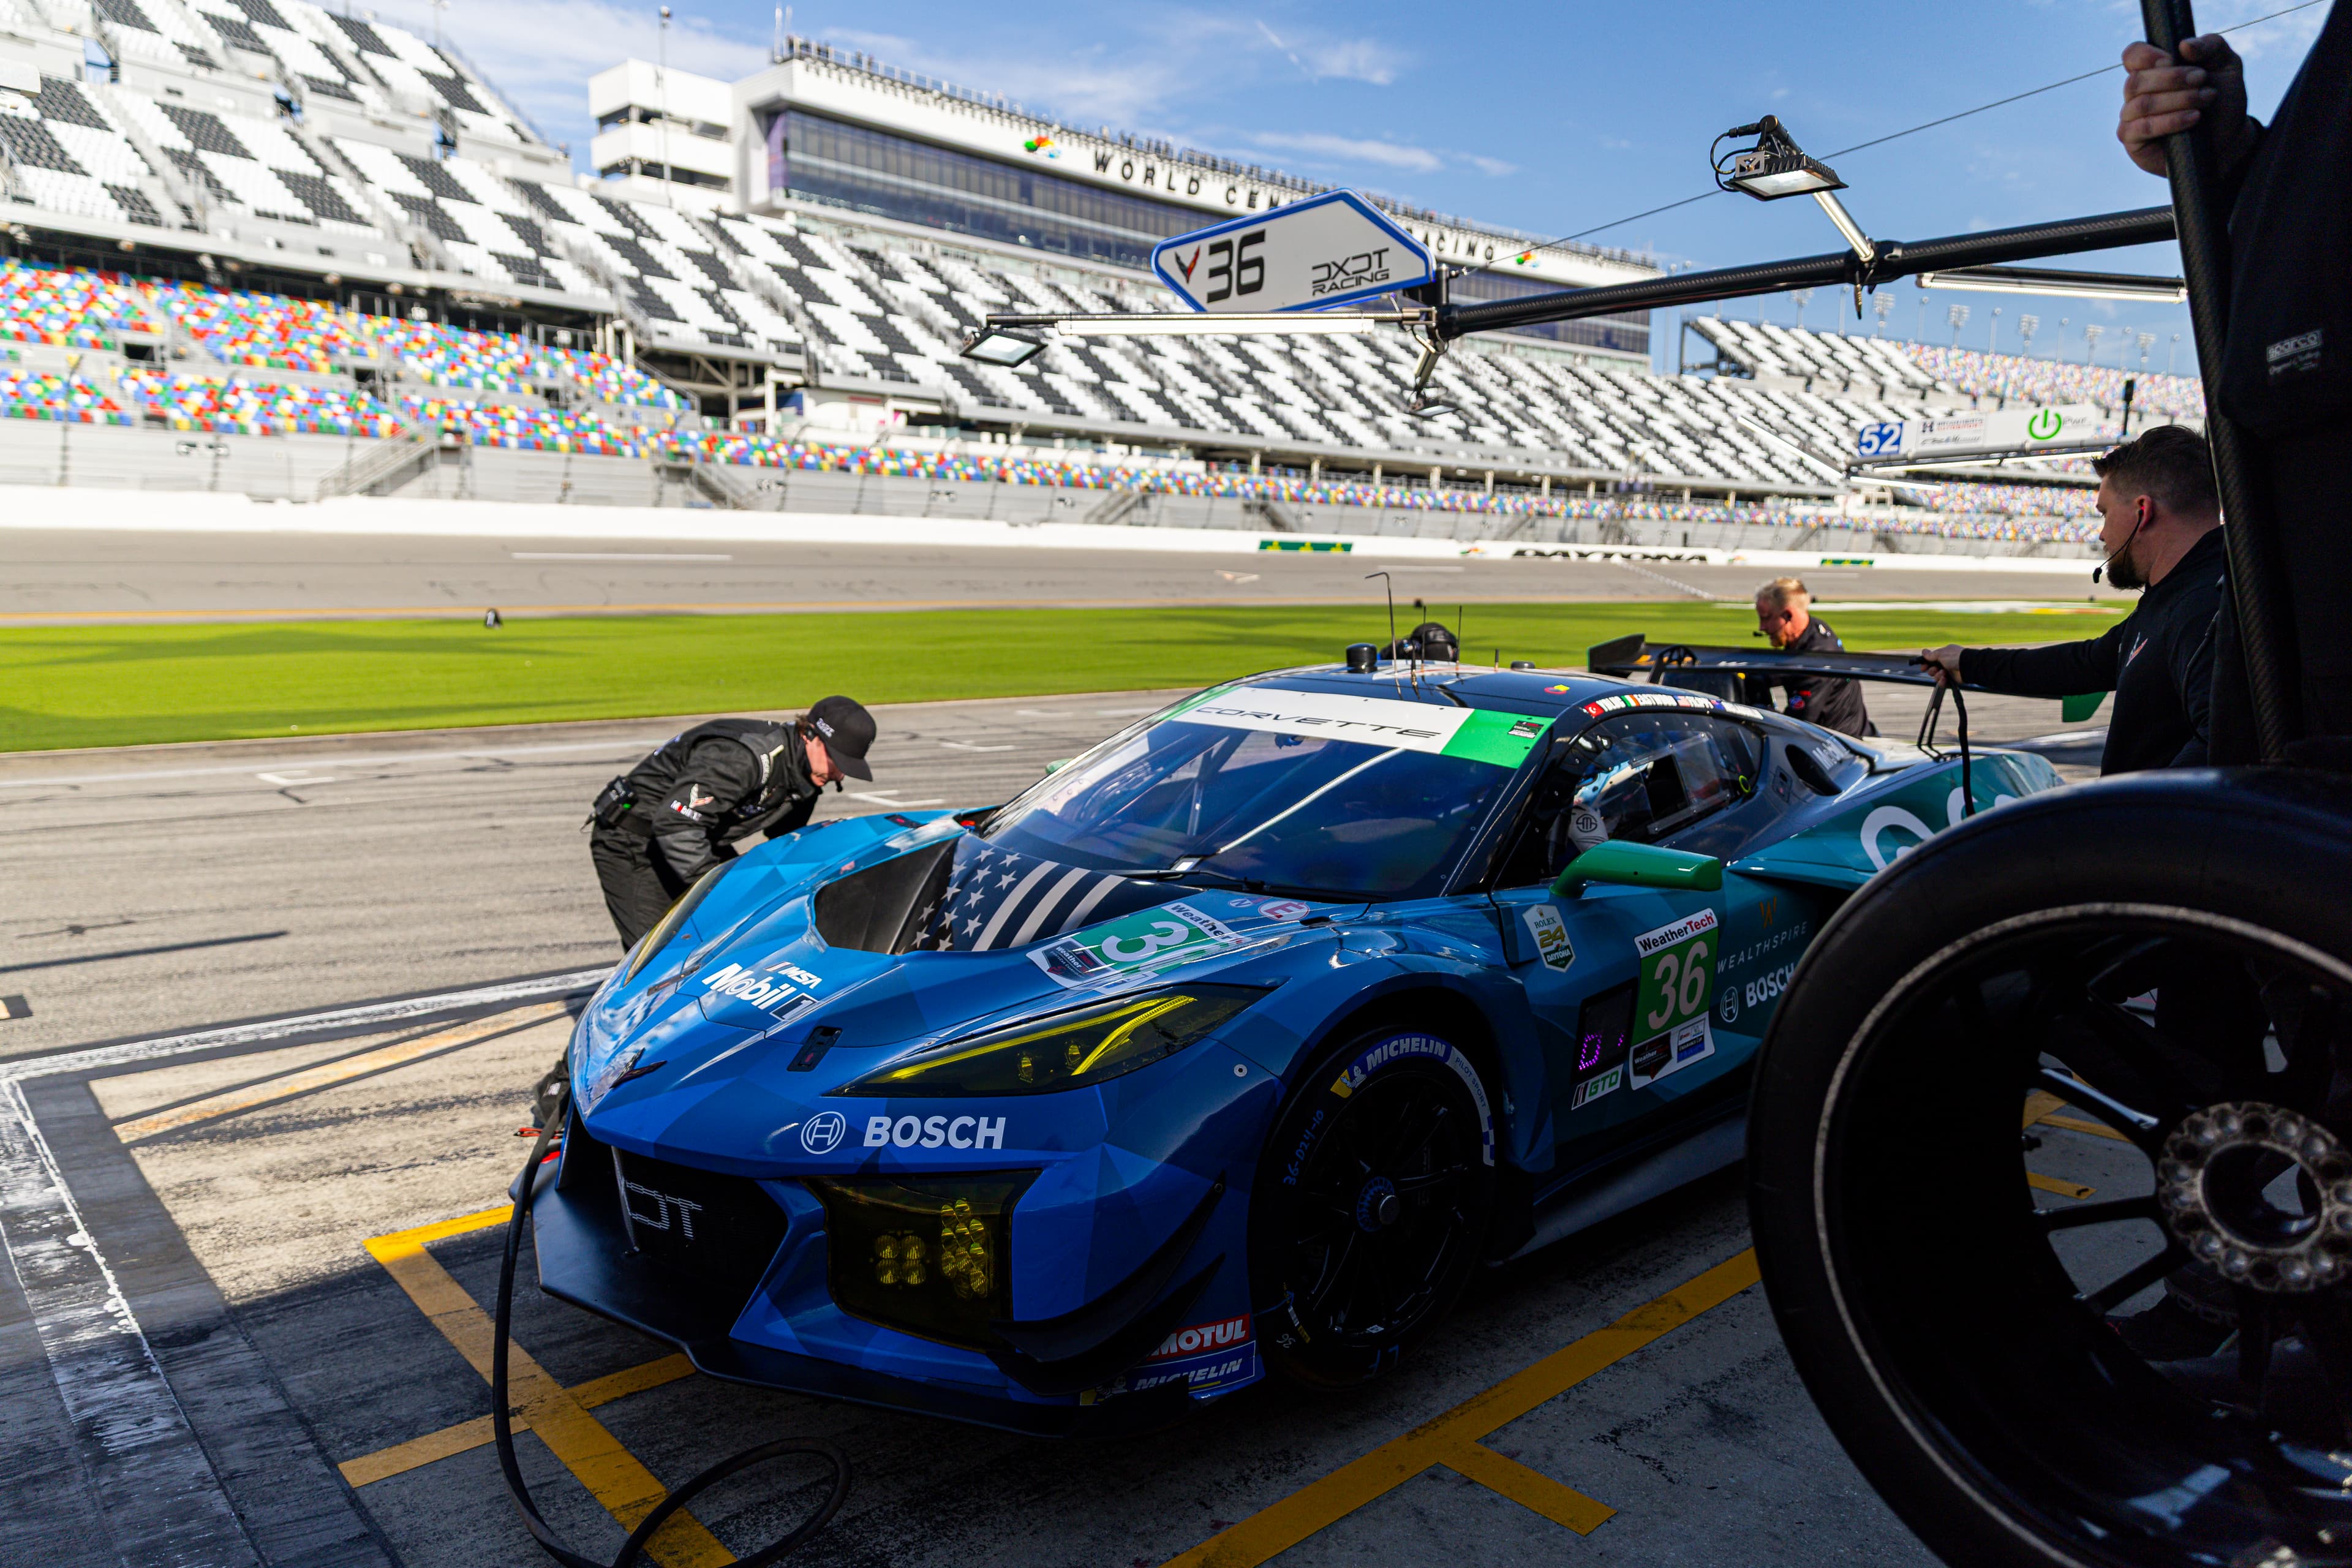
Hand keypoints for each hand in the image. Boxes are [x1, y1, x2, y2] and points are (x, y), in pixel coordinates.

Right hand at [1920, 645, 1964, 685]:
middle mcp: (1946, 663)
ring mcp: (1949, 671)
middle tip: (1935, 669)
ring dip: (1938, 676)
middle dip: (1932, 671)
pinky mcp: (1952, 680)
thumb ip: (1931, 655)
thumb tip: (1924, 651)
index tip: (1923, 667)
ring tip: (1944, 673)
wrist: (1968, 666)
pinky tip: (1944, 679)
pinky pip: (1942, 683)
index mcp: (1944, 655)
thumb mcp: (1941, 653)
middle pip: (1932, 669)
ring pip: (1936, 677)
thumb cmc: (1955, 657)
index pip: (1931, 660)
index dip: (1926, 664)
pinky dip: (1942, 682)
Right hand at [2118, 34, 2252, 177]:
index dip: (2145, 55)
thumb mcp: (2227, 64)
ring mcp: (2132, 118)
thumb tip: (2184, 45)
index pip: (2132, 55)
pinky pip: (2141, 128)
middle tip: (2202, 79)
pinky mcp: (2134, 141)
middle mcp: (2137, 93)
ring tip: (2205, 99)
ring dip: (2177, 100)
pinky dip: (2169, 121)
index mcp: (2153, 70)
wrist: (2229, 136)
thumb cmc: (2223, 98)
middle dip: (2172, 78)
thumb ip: (2210, 46)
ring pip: (2141, 104)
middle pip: (2136, 81)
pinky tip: (2193, 118)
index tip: (2171, 58)